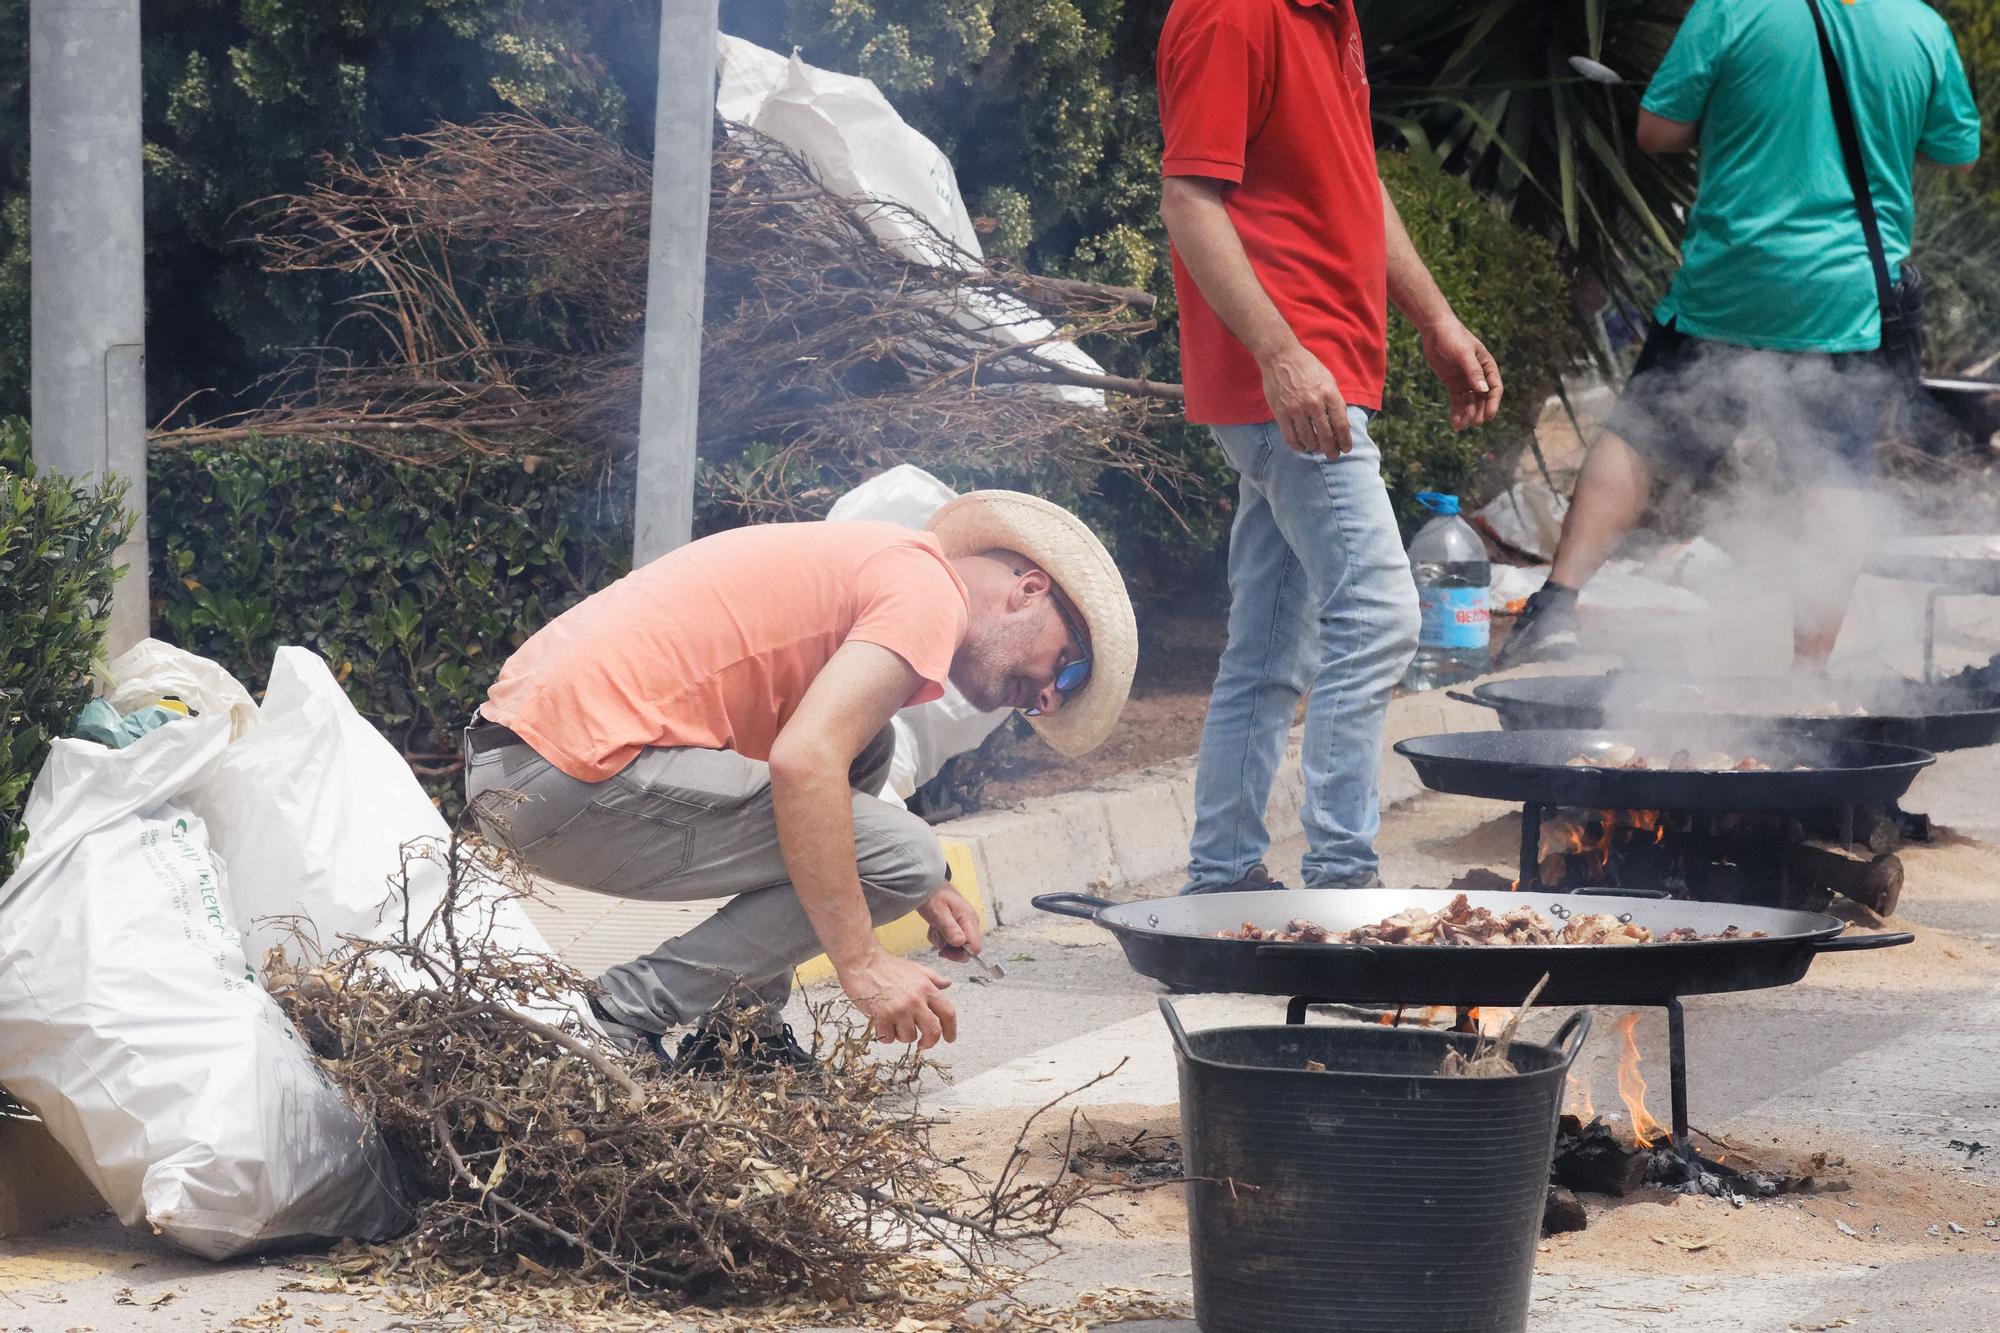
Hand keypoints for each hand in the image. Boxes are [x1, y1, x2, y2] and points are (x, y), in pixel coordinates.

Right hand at [837, 948, 956, 1047]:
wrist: (862, 962)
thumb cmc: (887, 965)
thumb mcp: (915, 969)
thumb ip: (933, 978)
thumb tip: (947, 984)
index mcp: (927, 988)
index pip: (948, 1013)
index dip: (951, 1029)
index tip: (949, 1038)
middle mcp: (916, 1001)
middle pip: (933, 1031)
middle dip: (930, 1042)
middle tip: (923, 1043)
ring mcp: (899, 1010)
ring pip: (909, 1037)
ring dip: (902, 1035)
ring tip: (894, 1023)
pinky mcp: (882, 1017)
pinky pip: (889, 1038)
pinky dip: (886, 1035)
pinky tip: (882, 1024)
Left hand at [918, 885, 984, 962]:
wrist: (927, 885)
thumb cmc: (932, 895)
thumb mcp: (938, 912)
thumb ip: (949, 928)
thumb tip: (961, 943)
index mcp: (969, 919)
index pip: (975, 947)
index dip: (960, 954)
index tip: (943, 952)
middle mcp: (971, 923)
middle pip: (967, 949)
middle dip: (950, 949)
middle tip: (937, 937)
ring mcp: (965, 924)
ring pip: (957, 946)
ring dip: (943, 942)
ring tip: (935, 928)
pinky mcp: (959, 926)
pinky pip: (951, 941)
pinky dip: (941, 938)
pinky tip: (935, 927)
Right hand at [1258, 343, 1350, 457]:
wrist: (1281, 357)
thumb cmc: (1308, 367)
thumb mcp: (1329, 380)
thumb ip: (1335, 402)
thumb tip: (1342, 424)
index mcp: (1329, 394)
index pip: (1341, 425)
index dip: (1345, 441)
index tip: (1346, 448)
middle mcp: (1314, 403)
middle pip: (1326, 436)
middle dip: (1332, 450)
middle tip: (1333, 455)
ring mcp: (1296, 409)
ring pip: (1309, 439)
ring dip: (1315, 448)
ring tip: (1318, 449)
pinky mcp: (1281, 413)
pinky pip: (1291, 437)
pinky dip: (1298, 446)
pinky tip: (1302, 446)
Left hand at [1420, 317, 1503, 430]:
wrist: (1435, 331)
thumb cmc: (1453, 337)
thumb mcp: (1463, 353)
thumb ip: (1473, 371)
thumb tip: (1483, 390)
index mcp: (1487, 366)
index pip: (1495, 388)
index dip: (1493, 403)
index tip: (1489, 416)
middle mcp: (1478, 376)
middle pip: (1483, 399)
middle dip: (1480, 412)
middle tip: (1475, 423)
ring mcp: (1465, 381)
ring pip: (1470, 402)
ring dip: (1467, 414)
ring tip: (1462, 426)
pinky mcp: (1453, 384)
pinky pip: (1457, 401)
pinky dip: (1456, 412)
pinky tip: (1455, 423)